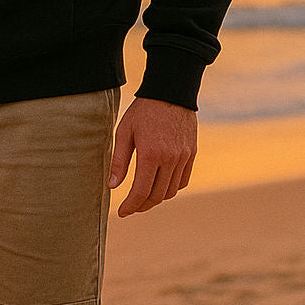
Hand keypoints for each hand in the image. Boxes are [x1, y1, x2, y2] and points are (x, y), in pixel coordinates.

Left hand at [107, 97, 196, 216]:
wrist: (171, 92)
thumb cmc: (143, 111)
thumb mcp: (124, 132)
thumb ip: (119, 161)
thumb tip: (112, 187)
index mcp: (151, 154)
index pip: (141, 192)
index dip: (131, 206)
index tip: (122, 212)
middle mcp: (170, 159)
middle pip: (157, 196)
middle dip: (142, 205)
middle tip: (131, 207)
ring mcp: (183, 157)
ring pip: (171, 191)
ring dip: (156, 198)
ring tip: (143, 197)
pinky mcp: (191, 153)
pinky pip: (183, 180)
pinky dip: (171, 188)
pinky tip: (160, 185)